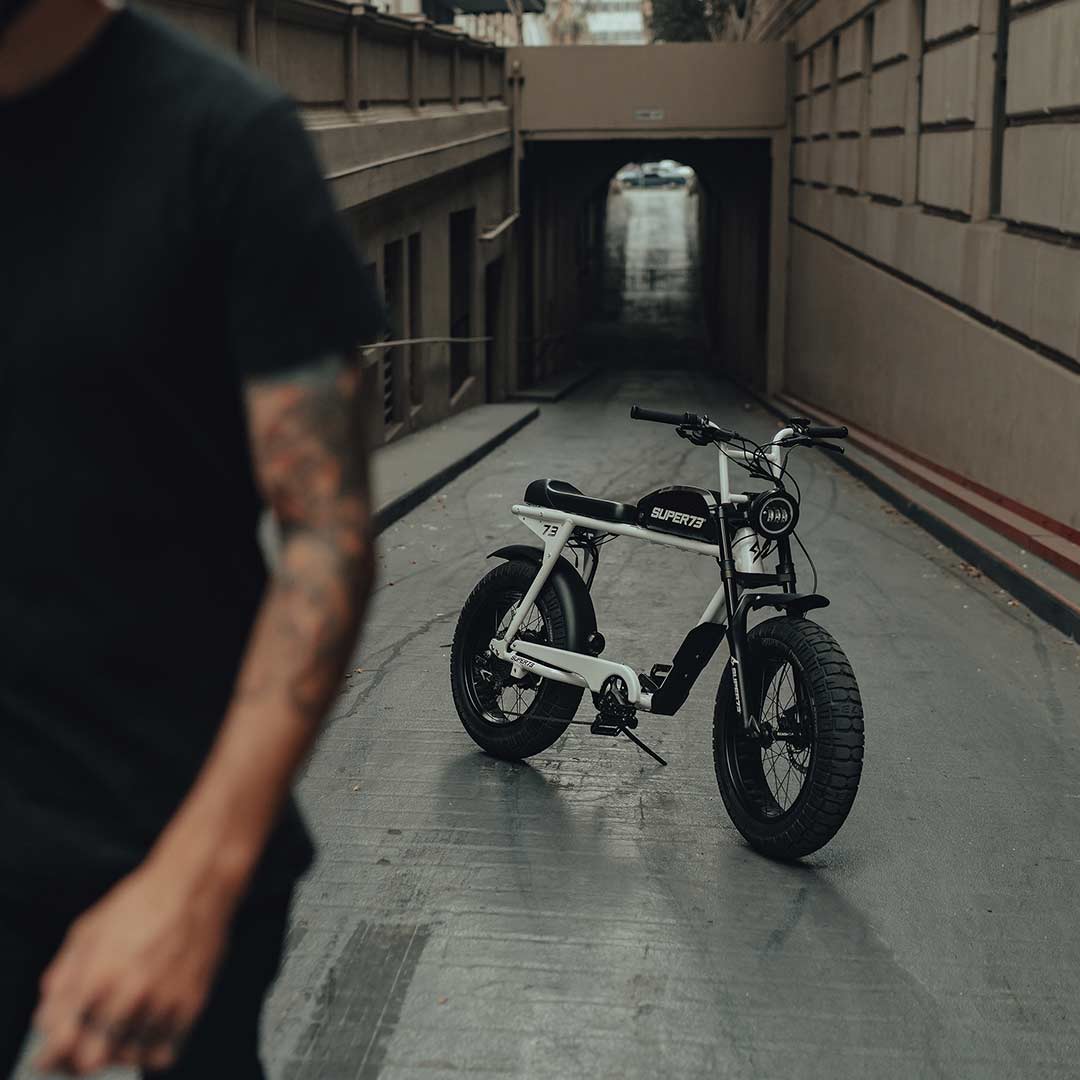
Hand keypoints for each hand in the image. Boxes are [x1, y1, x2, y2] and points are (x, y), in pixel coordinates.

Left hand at [33, 860, 232, 1074]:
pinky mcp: (191, 1005)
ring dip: (115, 1051)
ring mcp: (163, 1003)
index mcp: (97, 976)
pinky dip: (149, 1050)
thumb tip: (51, 1011)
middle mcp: (130, 996)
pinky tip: (143, 1032)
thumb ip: (64, 975)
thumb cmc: (143, 900)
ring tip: (113, 1033)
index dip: (50, 1055)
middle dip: (79, 1056)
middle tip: (81, 1043)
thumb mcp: (88, 929)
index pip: (61, 1042)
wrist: (196, 885)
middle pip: (92, 1061)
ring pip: (128, 1058)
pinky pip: (163, 1053)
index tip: (48, 1054)